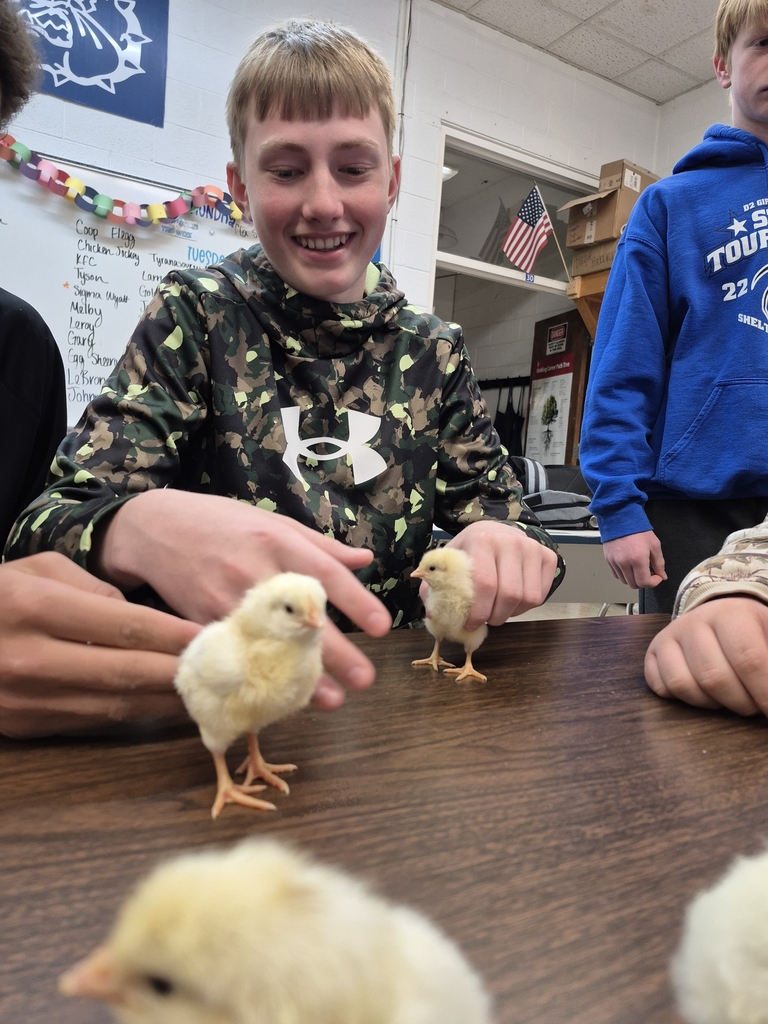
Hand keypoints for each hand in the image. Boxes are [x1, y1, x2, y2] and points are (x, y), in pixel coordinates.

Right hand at [0, 553, 199, 738]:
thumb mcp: (38, 569)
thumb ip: (95, 589)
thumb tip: (144, 621)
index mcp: (35, 608)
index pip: (123, 627)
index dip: (174, 636)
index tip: (213, 638)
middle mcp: (30, 659)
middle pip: (125, 674)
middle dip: (179, 675)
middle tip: (222, 673)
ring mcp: (25, 700)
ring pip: (113, 708)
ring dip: (164, 704)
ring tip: (204, 694)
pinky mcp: (24, 727)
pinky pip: (91, 723)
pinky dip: (133, 716)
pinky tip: (163, 707)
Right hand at [96, 491, 391, 709]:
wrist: (154, 528)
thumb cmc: (221, 523)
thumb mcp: (272, 522)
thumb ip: (320, 545)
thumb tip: (365, 560)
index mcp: (278, 541)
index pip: (324, 574)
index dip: (355, 601)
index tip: (381, 627)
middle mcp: (254, 570)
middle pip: (301, 616)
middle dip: (336, 651)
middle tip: (365, 679)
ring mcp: (225, 599)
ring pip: (269, 644)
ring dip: (299, 676)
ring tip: (330, 701)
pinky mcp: (200, 621)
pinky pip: (235, 654)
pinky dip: (258, 676)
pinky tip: (278, 697)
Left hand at [439, 520, 558, 630]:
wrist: (494, 531)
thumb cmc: (469, 551)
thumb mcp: (446, 562)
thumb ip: (434, 586)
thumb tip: (433, 615)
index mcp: (482, 539)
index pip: (485, 584)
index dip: (478, 612)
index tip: (469, 624)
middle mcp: (511, 541)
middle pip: (510, 594)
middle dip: (496, 616)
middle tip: (486, 620)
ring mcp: (532, 548)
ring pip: (529, 598)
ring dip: (512, 613)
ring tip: (498, 609)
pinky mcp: (547, 557)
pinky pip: (541, 595)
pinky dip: (525, 606)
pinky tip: (512, 600)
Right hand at [602, 531, 666, 588]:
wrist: (621, 519)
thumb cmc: (638, 530)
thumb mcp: (654, 545)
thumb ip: (659, 563)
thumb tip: (662, 575)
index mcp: (638, 559)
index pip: (644, 582)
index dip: (654, 582)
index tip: (657, 577)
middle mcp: (624, 563)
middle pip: (634, 584)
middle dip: (644, 582)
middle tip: (649, 573)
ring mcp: (615, 562)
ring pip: (624, 581)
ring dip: (633, 579)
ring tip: (638, 569)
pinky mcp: (608, 560)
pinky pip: (616, 575)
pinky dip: (624, 575)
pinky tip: (629, 567)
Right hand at [644, 597, 767, 714]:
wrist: (718, 615)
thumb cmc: (750, 631)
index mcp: (730, 614)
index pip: (748, 659)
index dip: (764, 691)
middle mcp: (694, 622)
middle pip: (714, 678)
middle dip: (740, 703)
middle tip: (754, 706)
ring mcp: (669, 637)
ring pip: (683, 685)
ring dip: (711, 704)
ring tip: (729, 699)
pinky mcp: (652, 653)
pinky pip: (660, 688)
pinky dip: (683, 700)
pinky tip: (704, 694)